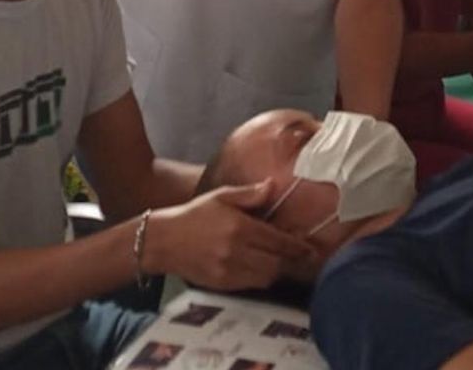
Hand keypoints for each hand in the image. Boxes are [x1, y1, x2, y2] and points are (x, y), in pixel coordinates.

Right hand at [146, 180, 313, 289]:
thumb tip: (273, 186)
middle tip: (301, 257)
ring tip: (283, 263)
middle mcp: (236, 251)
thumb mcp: (221, 196)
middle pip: (275, 263)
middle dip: (290, 261)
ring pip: (265, 277)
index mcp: (240, 227)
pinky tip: (262, 269)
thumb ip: (249, 194)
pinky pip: (250, 285)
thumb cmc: (195, 214)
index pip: (277, 241)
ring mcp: (228, 270)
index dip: (297, 247)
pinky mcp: (221, 284)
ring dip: (276, 271)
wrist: (163, 240)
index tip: (310, 249)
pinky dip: (260, 279)